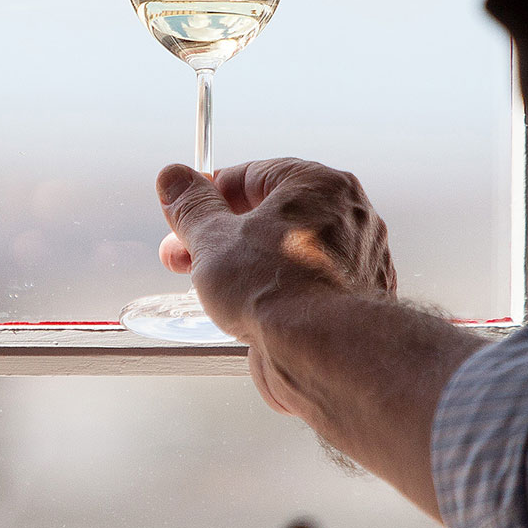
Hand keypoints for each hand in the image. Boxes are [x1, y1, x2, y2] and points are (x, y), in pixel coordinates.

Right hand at [157, 159, 395, 340]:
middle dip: (219, 236)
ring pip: (284, 254)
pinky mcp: (348, 302)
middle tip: (186, 254)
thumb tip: (175, 180)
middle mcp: (346, 218)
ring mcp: (352, 262)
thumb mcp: (212, 238)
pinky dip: (272, 293)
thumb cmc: (278, 289)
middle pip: (269, 216)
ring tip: (211, 287)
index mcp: (318, 185)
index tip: (185, 211)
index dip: (210, 195)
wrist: (320, 352)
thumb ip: (191, 207)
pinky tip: (246, 308)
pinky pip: (301, 286)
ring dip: (244, 266)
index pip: (252, 175)